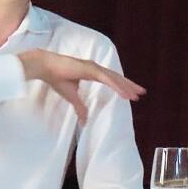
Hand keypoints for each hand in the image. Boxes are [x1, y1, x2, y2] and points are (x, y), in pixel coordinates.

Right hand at [18, 49, 145, 123]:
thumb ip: (80, 107)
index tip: (132, 93)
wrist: (45, 68)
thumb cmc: (56, 78)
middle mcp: (95, 68)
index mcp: (92, 73)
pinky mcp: (90, 69)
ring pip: (115, 78)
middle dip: (130, 86)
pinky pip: (107, 79)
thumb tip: (84, 121)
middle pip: (117, 78)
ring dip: (126, 87)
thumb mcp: (71, 96)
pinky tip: (125, 93)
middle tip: (142, 92)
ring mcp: (94, 67)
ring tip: (137, 95)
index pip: (111, 80)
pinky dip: (117, 86)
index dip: (122, 86)